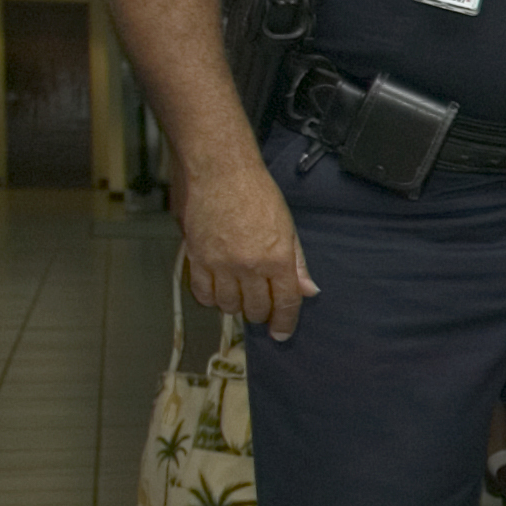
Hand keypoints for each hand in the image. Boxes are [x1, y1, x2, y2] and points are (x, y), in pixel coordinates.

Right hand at [179, 166, 319, 341]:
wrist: (220, 172)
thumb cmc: (257, 194)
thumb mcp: (288, 228)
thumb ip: (297, 263)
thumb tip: (308, 291)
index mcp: (277, 259)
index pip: (285, 303)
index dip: (285, 322)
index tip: (282, 333)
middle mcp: (249, 266)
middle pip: (255, 309)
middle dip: (261, 313)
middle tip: (261, 306)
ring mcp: (220, 264)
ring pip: (228, 305)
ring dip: (236, 306)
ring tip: (240, 295)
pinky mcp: (196, 258)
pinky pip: (202, 293)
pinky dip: (211, 298)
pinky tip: (218, 291)